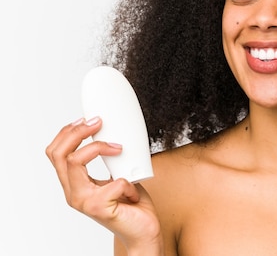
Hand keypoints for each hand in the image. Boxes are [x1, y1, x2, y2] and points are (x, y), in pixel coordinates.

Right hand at [46, 117, 161, 252]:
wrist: (144, 231)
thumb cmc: (132, 204)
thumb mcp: (118, 175)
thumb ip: (110, 159)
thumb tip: (115, 133)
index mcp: (74, 184)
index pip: (56, 154)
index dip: (68, 133)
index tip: (86, 120)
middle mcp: (73, 193)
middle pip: (59, 154)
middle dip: (77, 132)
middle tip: (97, 122)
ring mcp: (83, 201)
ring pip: (75, 162)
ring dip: (99, 147)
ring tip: (118, 148)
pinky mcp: (99, 207)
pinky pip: (113, 181)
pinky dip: (128, 182)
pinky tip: (134, 193)